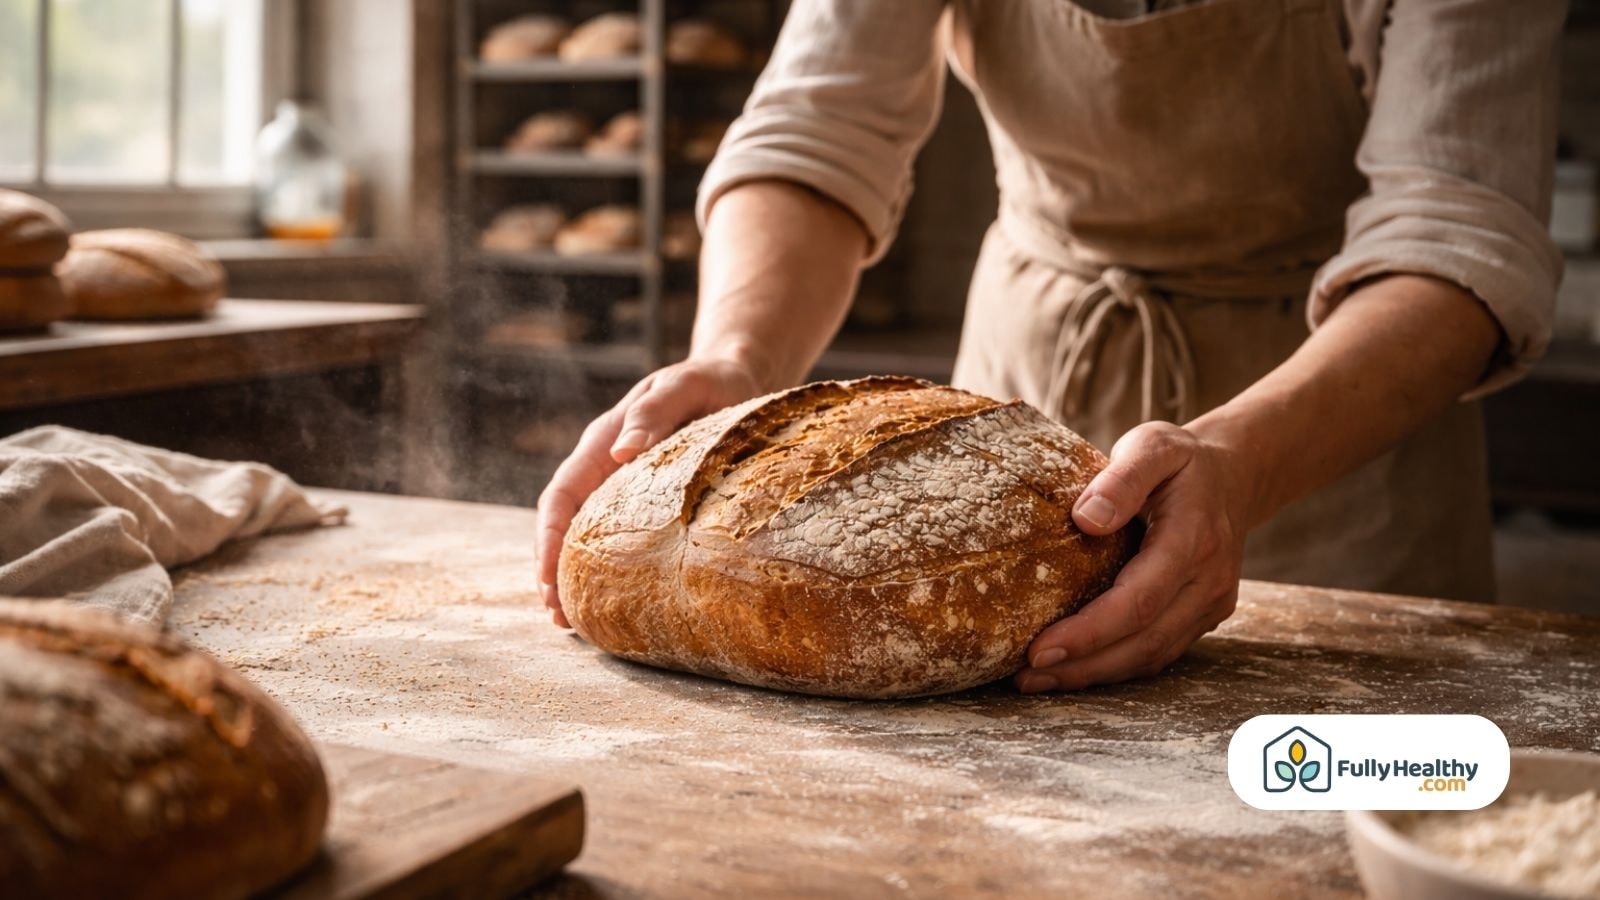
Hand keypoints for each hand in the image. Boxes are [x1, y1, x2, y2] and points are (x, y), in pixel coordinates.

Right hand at [536, 357, 762, 626]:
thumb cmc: (710, 381)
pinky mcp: (648, 502)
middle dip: (554, 570)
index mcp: (603, 442)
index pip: (562, 495)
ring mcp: (623, 486)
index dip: (549, 538)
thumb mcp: (684, 386)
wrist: (735, 378)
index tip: (547, 578)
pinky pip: (620, 538)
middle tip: (559, 616)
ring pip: (587, 536)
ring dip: (577, 576)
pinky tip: (615, 600)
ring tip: (575, 623)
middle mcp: (605, 468)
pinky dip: (610, 570)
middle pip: (565, 524)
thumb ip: (654, 414)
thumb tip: (622, 452)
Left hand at [1016, 422, 1252, 692]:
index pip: (1138, 601)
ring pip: (1152, 655)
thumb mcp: (1153, 446)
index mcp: (1194, 539)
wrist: (1234, 475)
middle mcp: (1210, 580)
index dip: (1089, 632)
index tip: (1039, 649)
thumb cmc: (1181, 460)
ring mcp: (1211, 603)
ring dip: (1094, 674)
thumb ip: (1122, 479)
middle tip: (1026, 677)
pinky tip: (1074, 668)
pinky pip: (1158, 651)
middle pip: (1143, 641)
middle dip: (1083, 665)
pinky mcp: (1203, 616)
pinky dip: (1115, 665)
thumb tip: (1085, 520)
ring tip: (1038, 680)